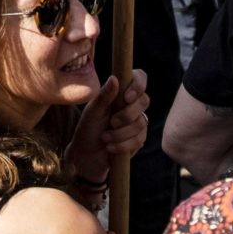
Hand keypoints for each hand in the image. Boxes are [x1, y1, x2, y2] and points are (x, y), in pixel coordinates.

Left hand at [65, 67, 148, 182]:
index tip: (126, 97)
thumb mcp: (92, 111)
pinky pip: (139, 139)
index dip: (138, 85)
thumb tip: (114, 78)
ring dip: (121, 133)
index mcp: (120, 92)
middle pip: (144, 100)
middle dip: (127, 115)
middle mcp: (131, 104)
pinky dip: (123, 145)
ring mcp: (138, 121)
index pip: (139, 78)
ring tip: (105, 138)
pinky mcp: (139, 138)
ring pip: (141, 122)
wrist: (87, 155)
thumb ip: (104, 96)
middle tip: (111, 123)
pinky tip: (110, 147)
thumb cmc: (88, 129)